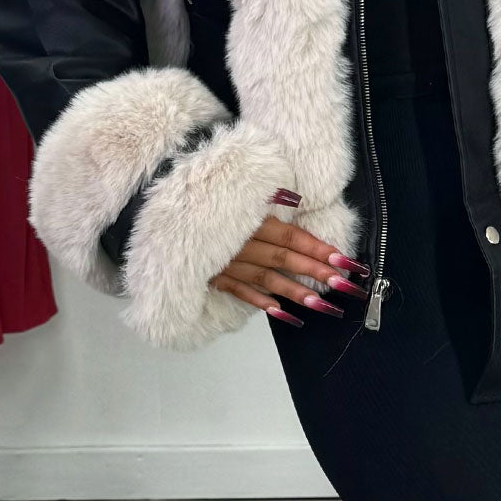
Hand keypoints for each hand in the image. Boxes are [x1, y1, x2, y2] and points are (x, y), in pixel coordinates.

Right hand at [208, 188, 370, 323]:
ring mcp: (225, 262)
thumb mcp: (234, 187)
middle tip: (346, 287)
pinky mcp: (211, 275)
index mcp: (248, 219)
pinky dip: (260, 302)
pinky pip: (238, 291)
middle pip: (283, 259)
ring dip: (294, 292)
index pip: (289, 236)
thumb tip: (295, 199)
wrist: (154, 211)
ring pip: (265, 279)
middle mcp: (240, 243)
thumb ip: (266, 194)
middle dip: (316, 273)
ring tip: (322, 305)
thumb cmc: (202, 195)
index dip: (317, 248)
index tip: (344, 261)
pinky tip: (282, 313)